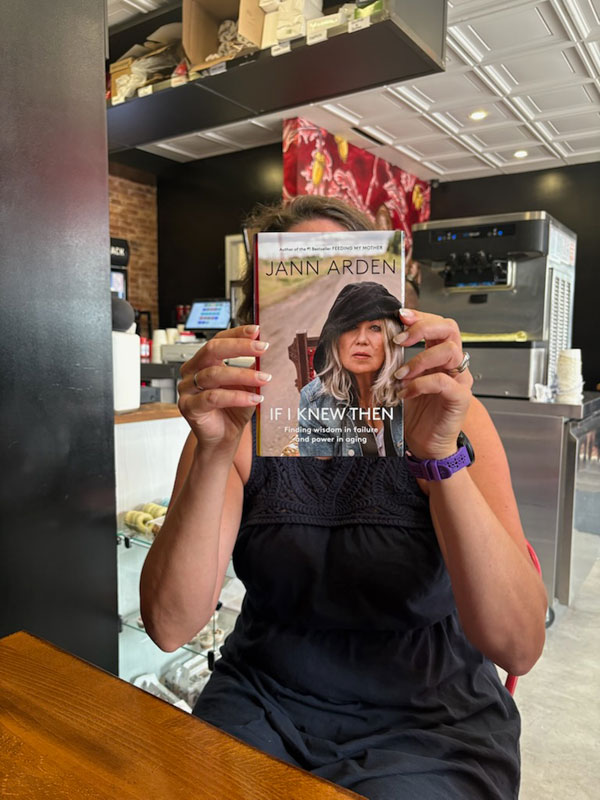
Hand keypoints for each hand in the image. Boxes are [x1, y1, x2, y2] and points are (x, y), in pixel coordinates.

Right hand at [178, 325, 270, 451]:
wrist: (224, 438)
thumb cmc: (233, 410)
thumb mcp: (247, 385)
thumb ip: (253, 369)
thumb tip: (268, 352)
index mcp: (203, 361)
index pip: (218, 340)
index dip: (237, 333)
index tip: (257, 330)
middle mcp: (191, 371)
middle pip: (212, 350)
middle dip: (240, 347)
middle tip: (262, 348)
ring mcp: (187, 389)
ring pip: (214, 374)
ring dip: (243, 375)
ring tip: (265, 379)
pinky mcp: (188, 407)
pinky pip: (213, 397)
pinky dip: (236, 397)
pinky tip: (254, 399)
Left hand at [393, 309, 472, 459]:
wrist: (425, 444)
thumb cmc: (415, 413)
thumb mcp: (402, 381)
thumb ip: (397, 362)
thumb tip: (376, 342)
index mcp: (439, 356)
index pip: (438, 324)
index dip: (421, 316)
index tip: (400, 315)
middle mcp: (453, 364)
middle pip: (450, 328)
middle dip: (423, 327)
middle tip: (400, 339)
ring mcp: (460, 380)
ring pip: (449, 351)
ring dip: (419, 359)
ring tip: (400, 375)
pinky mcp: (460, 398)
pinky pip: (444, 382)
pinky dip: (421, 384)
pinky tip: (406, 393)